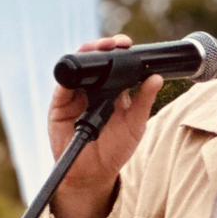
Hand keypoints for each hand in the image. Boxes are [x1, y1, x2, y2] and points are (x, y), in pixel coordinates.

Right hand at [47, 36, 163, 217]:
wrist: (92, 173)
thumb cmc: (115, 149)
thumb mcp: (135, 125)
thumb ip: (144, 101)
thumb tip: (156, 78)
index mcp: (112, 90)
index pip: (114, 64)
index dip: (120, 51)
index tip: (127, 44)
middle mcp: (93, 88)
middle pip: (95, 59)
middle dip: (103, 46)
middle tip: (116, 44)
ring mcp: (75, 94)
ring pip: (78, 66)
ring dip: (86, 53)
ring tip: (99, 49)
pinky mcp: (59, 104)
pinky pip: (62, 85)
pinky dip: (69, 76)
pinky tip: (79, 71)